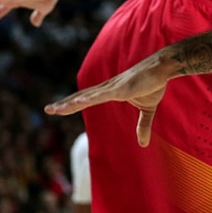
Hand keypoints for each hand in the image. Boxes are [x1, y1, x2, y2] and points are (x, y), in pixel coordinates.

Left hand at [44, 52, 170, 146]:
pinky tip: (78, 102)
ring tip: (56, 109)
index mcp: (111, 91)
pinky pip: (103, 95)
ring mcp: (114, 87)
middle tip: (47, 109)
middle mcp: (108, 88)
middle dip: (65, 104)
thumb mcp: (148, 109)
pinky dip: (90, 98)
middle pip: (82, 96)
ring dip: (71, 102)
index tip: (57, 108)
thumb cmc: (154, 83)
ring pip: (88, 96)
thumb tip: (144, 144)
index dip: (73, 103)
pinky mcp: (122, 88)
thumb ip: (143, 126)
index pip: (87, 98)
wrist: (164, 68)